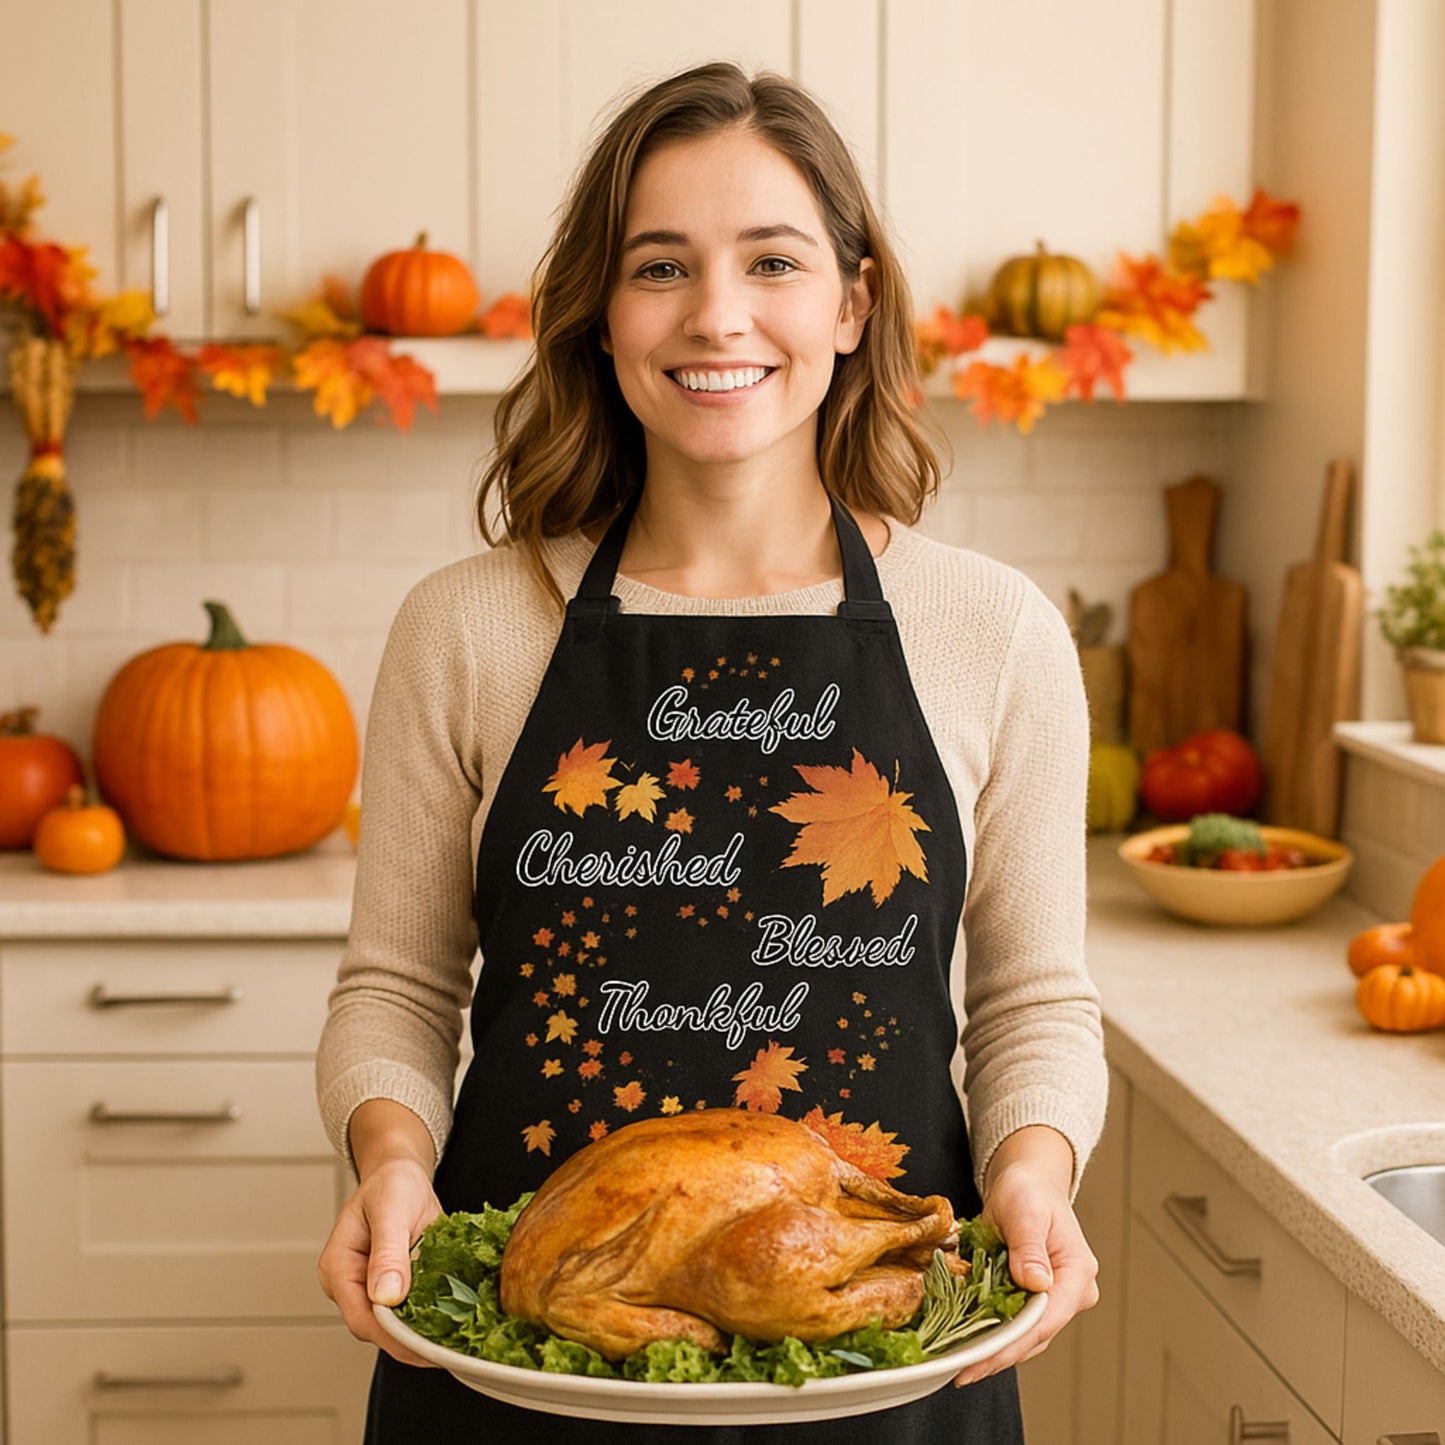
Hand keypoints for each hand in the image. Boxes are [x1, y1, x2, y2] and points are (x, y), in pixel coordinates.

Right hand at [317, 1102, 442, 1367]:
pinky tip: (452, 1324)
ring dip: (421, 1334)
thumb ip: (388, 1252)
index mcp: (338, 1267)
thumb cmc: (392, 1183)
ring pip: (392, 1324)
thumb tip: (387, 1297)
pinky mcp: (391, 1287)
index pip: (361, 1318)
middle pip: (376, 1329)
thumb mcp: (392, 1210)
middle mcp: (349, 1284)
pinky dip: (427, 1318)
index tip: (424, 1349)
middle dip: (410, 1343)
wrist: (401, 1172)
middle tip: (447, 1352)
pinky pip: (407, 1310)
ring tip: (453, 1343)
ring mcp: (369, 1288)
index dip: (392, 1338)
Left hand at [952, 1126, 1098, 1388]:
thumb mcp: (1025, 1210)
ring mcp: (1053, 1299)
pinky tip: (964, 1342)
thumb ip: (1029, 1245)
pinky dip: (989, 1332)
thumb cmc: (1029, 1190)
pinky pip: (1012, 1322)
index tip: (979, 1360)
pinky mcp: (1033, 1299)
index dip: (1011, 1345)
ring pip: (1022, 1334)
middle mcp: (1070, 1293)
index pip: (1045, 1321)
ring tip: (957, 1363)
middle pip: (1033, 1335)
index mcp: (1077, 1274)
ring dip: (991, 1349)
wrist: (1027, 1181)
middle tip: (960, 1371)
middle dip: (997, 1354)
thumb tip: (1035, 1282)